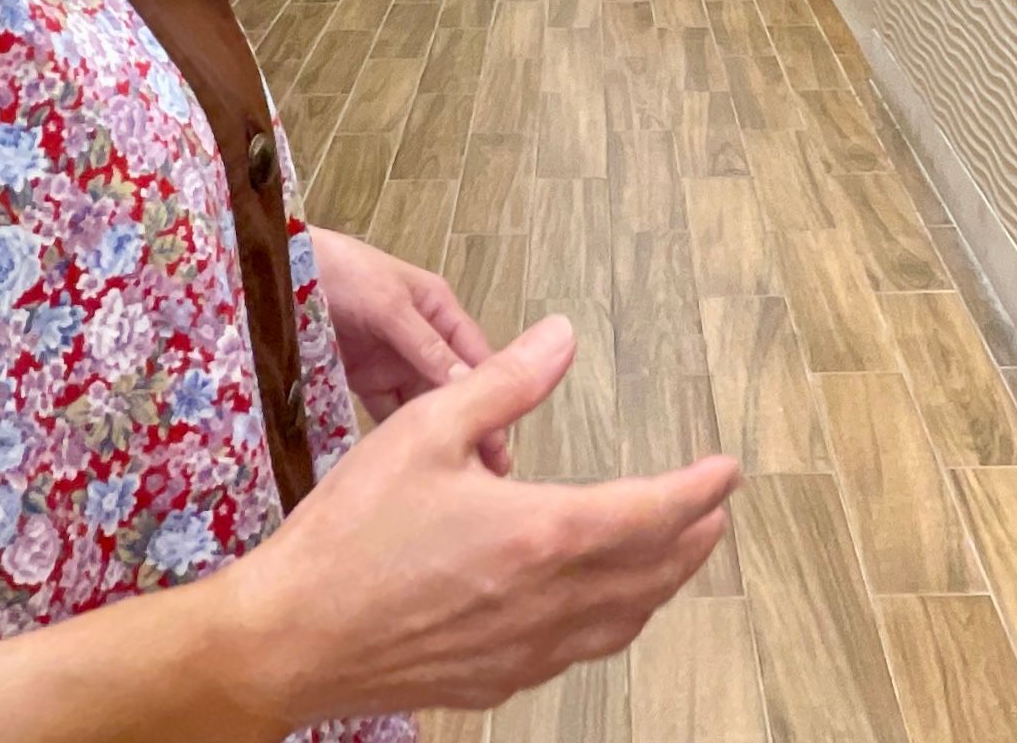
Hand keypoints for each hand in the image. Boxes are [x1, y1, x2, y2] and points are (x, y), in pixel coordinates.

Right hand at [213, 315, 738, 724]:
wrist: (290, 639)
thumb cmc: (348, 539)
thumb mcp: (423, 432)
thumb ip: (503, 383)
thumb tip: (560, 339)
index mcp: (540, 534)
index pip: (653, 512)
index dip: (699, 490)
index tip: (726, 471)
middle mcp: (548, 601)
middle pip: (652, 573)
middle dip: (693, 538)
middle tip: (714, 511)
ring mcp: (525, 649)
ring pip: (622, 620)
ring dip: (660, 584)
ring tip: (676, 556)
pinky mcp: (496, 679)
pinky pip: (578, 652)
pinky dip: (610, 623)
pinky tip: (598, 609)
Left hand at [309, 227, 497, 452]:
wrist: (280, 269)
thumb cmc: (342, 272)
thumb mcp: (389, 305)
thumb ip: (427, 346)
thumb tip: (468, 385)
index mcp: (439, 310)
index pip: (476, 356)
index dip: (492, 393)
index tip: (502, 437)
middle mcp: (423, 338)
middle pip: (454, 385)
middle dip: (471, 420)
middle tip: (488, 469)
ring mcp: (392, 360)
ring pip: (423, 402)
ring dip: (437, 430)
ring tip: (454, 472)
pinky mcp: (363, 378)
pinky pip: (387, 409)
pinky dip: (397, 432)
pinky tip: (409, 457)